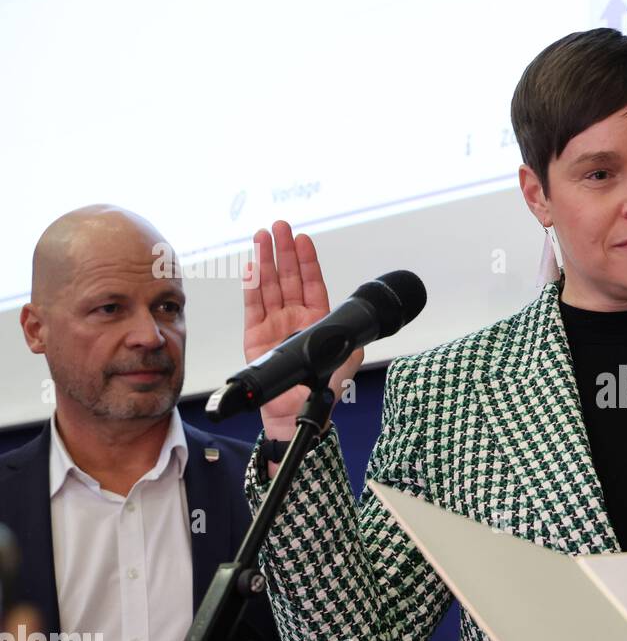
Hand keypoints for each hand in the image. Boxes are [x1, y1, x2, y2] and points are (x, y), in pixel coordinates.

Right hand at [243, 221, 362, 440]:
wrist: (294, 414)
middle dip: (284, 251)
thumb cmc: (319, 393)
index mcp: (317, 321)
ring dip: (266, 260)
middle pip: (289, 277)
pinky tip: (251, 267)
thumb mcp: (343, 367)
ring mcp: (274, 324)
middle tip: (280, 226)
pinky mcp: (255, 335)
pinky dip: (251, 286)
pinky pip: (252, 306)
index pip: (313, 284)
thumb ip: (351, 347)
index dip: (308, 261)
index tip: (304, 239)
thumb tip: (361, 334)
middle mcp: (294, 318)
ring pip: (269, 286)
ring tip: (262, 236)